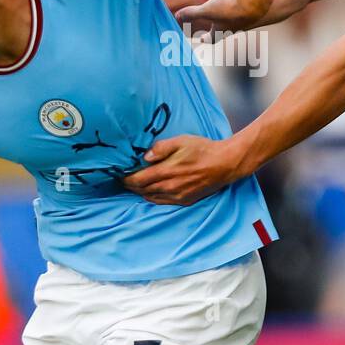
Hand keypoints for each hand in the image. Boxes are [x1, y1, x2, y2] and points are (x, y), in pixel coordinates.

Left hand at [122, 134, 246, 205]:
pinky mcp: (184, 200)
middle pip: (141, 190)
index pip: (137, 180)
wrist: (225, 164)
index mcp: (166, 172)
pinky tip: (150, 192)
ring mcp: (177, 196)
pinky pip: (162, 202)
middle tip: (123, 179)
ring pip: (150, 198)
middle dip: (130, 185)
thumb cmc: (203, 149)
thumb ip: (160, 148)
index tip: (119, 174)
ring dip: (140, 192)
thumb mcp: (181, 141)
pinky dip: (152, 197)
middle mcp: (169, 187)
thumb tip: (144, 157)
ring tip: (134, 185)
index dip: (126, 178)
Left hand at [174, 0, 268, 33]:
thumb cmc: (230, 10)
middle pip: (213, 14)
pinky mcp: (247, 5)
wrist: (256, 1)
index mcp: (221, 32)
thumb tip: (176, 16)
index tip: (201, 38)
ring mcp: (240, 16)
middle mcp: (231, 26)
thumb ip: (191, 13)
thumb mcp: (206, 11)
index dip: (205, 37)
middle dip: (201, 1)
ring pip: (222, 3)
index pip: (210, 38)